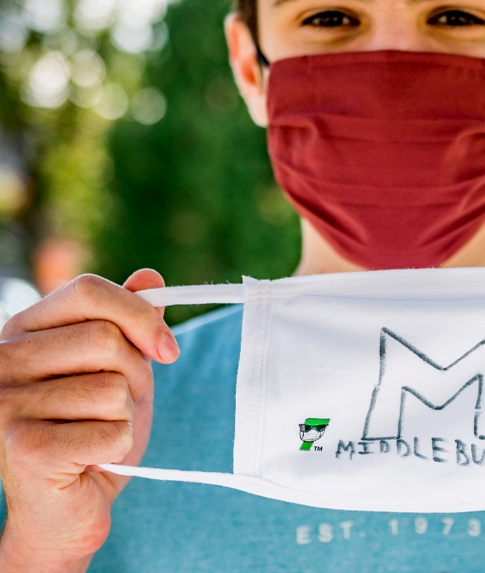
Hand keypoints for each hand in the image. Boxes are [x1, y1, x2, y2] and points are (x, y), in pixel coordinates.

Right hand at [0, 270, 176, 572]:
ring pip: (113, 386)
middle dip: (135, 373)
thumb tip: (152, 277)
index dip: (139, 313)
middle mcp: (3, 361)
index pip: (87, 290)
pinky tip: (92, 459)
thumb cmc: (92, 428)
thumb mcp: (119, 366)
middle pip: (104, 337)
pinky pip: (112, 429)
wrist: (68, 506)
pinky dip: (120, 446)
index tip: (168, 348)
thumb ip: (129, 322)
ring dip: (126, 414)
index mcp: (23, 330)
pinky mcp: (23, 448)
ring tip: (100, 431)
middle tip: (122, 404)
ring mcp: (6, 404)